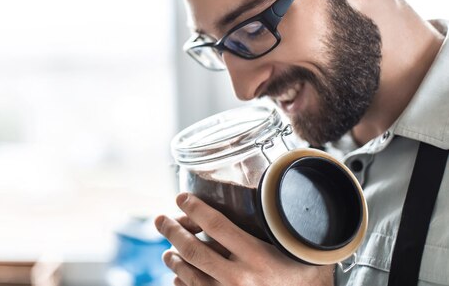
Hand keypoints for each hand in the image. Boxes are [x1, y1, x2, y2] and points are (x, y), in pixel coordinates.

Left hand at [154, 192, 334, 285]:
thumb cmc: (300, 272)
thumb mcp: (291, 245)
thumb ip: (274, 222)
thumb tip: (267, 184)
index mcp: (257, 257)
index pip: (216, 225)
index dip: (195, 208)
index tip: (182, 197)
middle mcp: (240, 279)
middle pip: (194, 250)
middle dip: (172, 231)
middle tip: (160, 219)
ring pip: (189, 273)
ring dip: (173, 258)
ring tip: (168, 249)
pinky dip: (181, 282)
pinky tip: (179, 275)